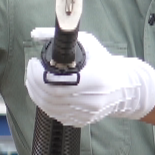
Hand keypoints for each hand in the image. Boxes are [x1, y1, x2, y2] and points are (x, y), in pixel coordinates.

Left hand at [23, 29, 154, 127]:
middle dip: (33, 82)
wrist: (124, 86)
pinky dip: (44, 103)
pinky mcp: (82, 121)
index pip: (56, 82)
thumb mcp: (88, 43)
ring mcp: (86, 113)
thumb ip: (61, 38)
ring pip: (50, 107)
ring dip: (36, 93)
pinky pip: (56, 114)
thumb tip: (34, 33)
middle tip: (30, 70)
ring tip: (33, 79)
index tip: (33, 63)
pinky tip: (42, 92)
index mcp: (95, 79)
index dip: (38, 75)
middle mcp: (91, 100)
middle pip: (50, 96)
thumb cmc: (104, 62)